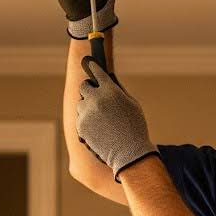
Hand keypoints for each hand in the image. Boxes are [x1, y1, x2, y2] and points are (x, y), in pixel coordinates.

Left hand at [76, 56, 154, 179]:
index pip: (97, 72)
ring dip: (87, 106)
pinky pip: (80, 118)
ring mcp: (86, 113)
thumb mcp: (132, 104)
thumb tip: (109, 79)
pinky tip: (98, 128)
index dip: (93, 67)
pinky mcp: (80, 126)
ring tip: (100, 117)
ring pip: (80, 103)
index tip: (90, 63)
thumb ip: (118, 90)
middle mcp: (96, 98)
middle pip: (83, 86)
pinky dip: (86, 120)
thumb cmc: (134, 128)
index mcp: (110, 90)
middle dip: (89, 89)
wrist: (128, 153)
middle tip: (95, 95)